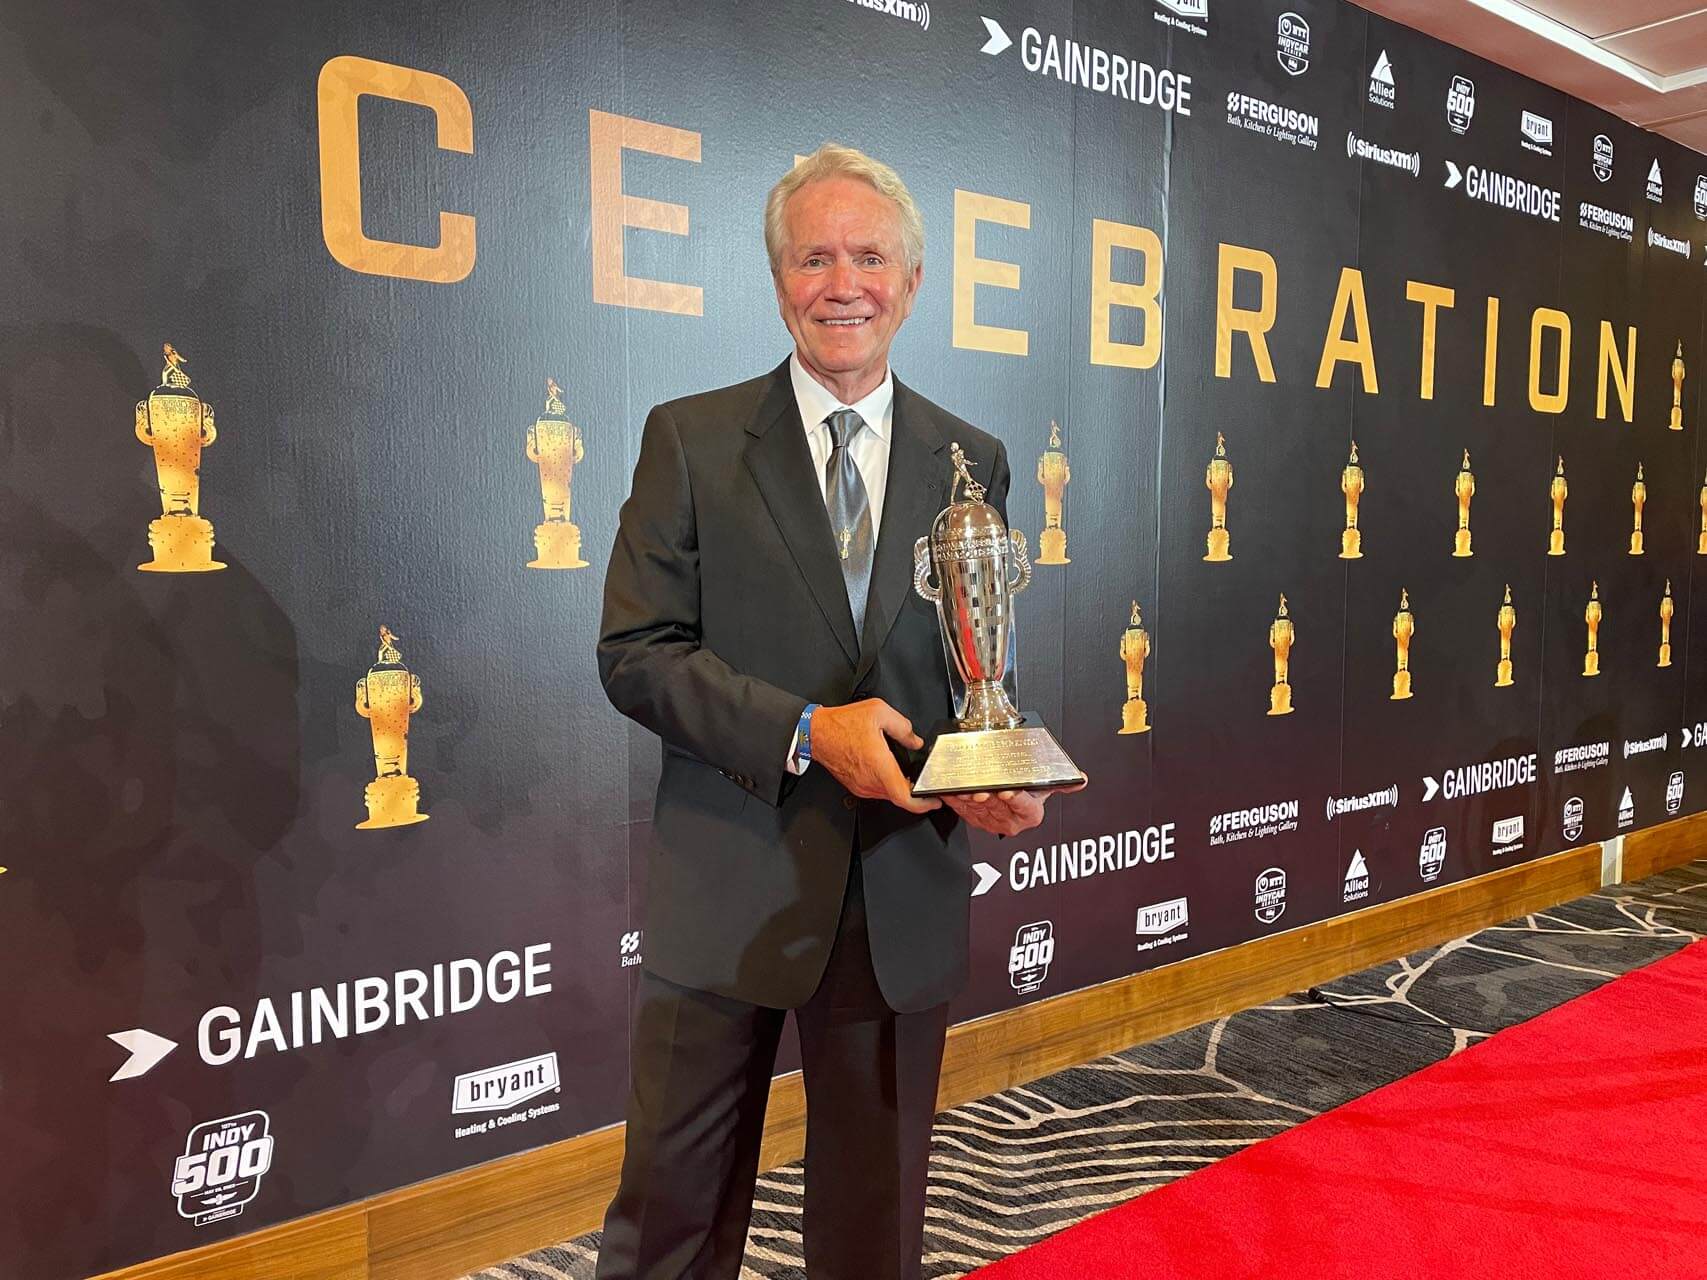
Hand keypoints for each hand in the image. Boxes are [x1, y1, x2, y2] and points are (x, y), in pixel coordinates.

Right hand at [810, 700, 940, 814]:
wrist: (816, 733)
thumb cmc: (841, 724)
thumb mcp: (879, 712)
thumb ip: (903, 727)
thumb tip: (915, 741)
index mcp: (879, 765)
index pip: (904, 797)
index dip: (922, 804)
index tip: (934, 801)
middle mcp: (870, 780)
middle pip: (899, 797)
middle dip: (915, 794)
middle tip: (926, 785)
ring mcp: (861, 785)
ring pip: (888, 795)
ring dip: (901, 790)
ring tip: (912, 778)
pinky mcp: (855, 785)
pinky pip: (876, 791)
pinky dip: (888, 786)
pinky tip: (891, 773)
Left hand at [942, 779, 1086, 837]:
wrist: (1010, 804)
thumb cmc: (1026, 795)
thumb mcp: (1045, 788)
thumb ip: (1062, 784)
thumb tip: (1081, 780)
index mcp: (1029, 814)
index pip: (1024, 806)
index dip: (1016, 799)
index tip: (1009, 791)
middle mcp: (1009, 821)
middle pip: (998, 806)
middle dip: (990, 797)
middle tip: (983, 788)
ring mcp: (989, 821)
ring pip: (979, 808)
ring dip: (971, 798)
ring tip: (967, 788)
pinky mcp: (971, 818)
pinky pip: (962, 808)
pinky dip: (956, 798)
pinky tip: (952, 790)